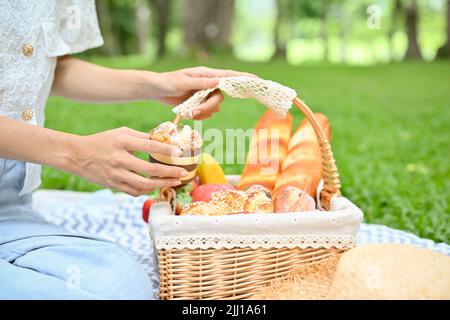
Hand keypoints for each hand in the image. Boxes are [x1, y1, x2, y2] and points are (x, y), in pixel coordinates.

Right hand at [70, 127, 187, 195]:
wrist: (77, 155)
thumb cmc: (103, 141)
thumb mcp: (121, 133)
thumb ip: (141, 137)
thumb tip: (163, 140)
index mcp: (122, 142)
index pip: (149, 146)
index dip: (166, 150)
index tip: (179, 153)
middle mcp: (119, 159)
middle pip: (149, 169)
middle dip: (169, 172)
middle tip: (182, 173)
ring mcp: (116, 174)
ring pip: (143, 184)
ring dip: (161, 184)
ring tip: (174, 181)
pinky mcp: (113, 185)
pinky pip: (134, 191)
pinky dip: (147, 190)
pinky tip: (156, 186)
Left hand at [151, 67, 254, 119]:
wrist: (156, 90)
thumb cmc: (167, 82)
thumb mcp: (183, 81)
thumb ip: (200, 82)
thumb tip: (218, 81)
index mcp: (206, 74)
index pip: (228, 76)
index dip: (243, 78)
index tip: (256, 80)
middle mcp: (208, 83)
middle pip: (219, 98)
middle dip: (209, 107)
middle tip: (195, 112)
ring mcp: (204, 94)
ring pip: (214, 107)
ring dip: (203, 113)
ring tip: (188, 113)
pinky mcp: (199, 103)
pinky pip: (207, 112)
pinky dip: (199, 115)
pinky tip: (189, 114)